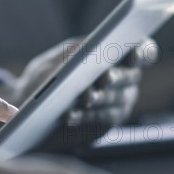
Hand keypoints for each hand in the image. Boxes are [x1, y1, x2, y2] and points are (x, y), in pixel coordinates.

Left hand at [0, 38, 157, 125]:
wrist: (31, 106)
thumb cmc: (47, 75)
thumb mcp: (55, 58)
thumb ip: (73, 52)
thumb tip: (88, 48)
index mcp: (117, 55)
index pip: (143, 52)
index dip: (142, 52)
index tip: (134, 54)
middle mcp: (124, 80)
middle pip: (130, 77)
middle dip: (117, 77)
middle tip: (105, 78)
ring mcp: (117, 104)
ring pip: (116, 101)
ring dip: (101, 98)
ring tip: (85, 98)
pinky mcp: (104, 125)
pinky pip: (99, 121)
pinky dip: (85, 117)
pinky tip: (71, 114)